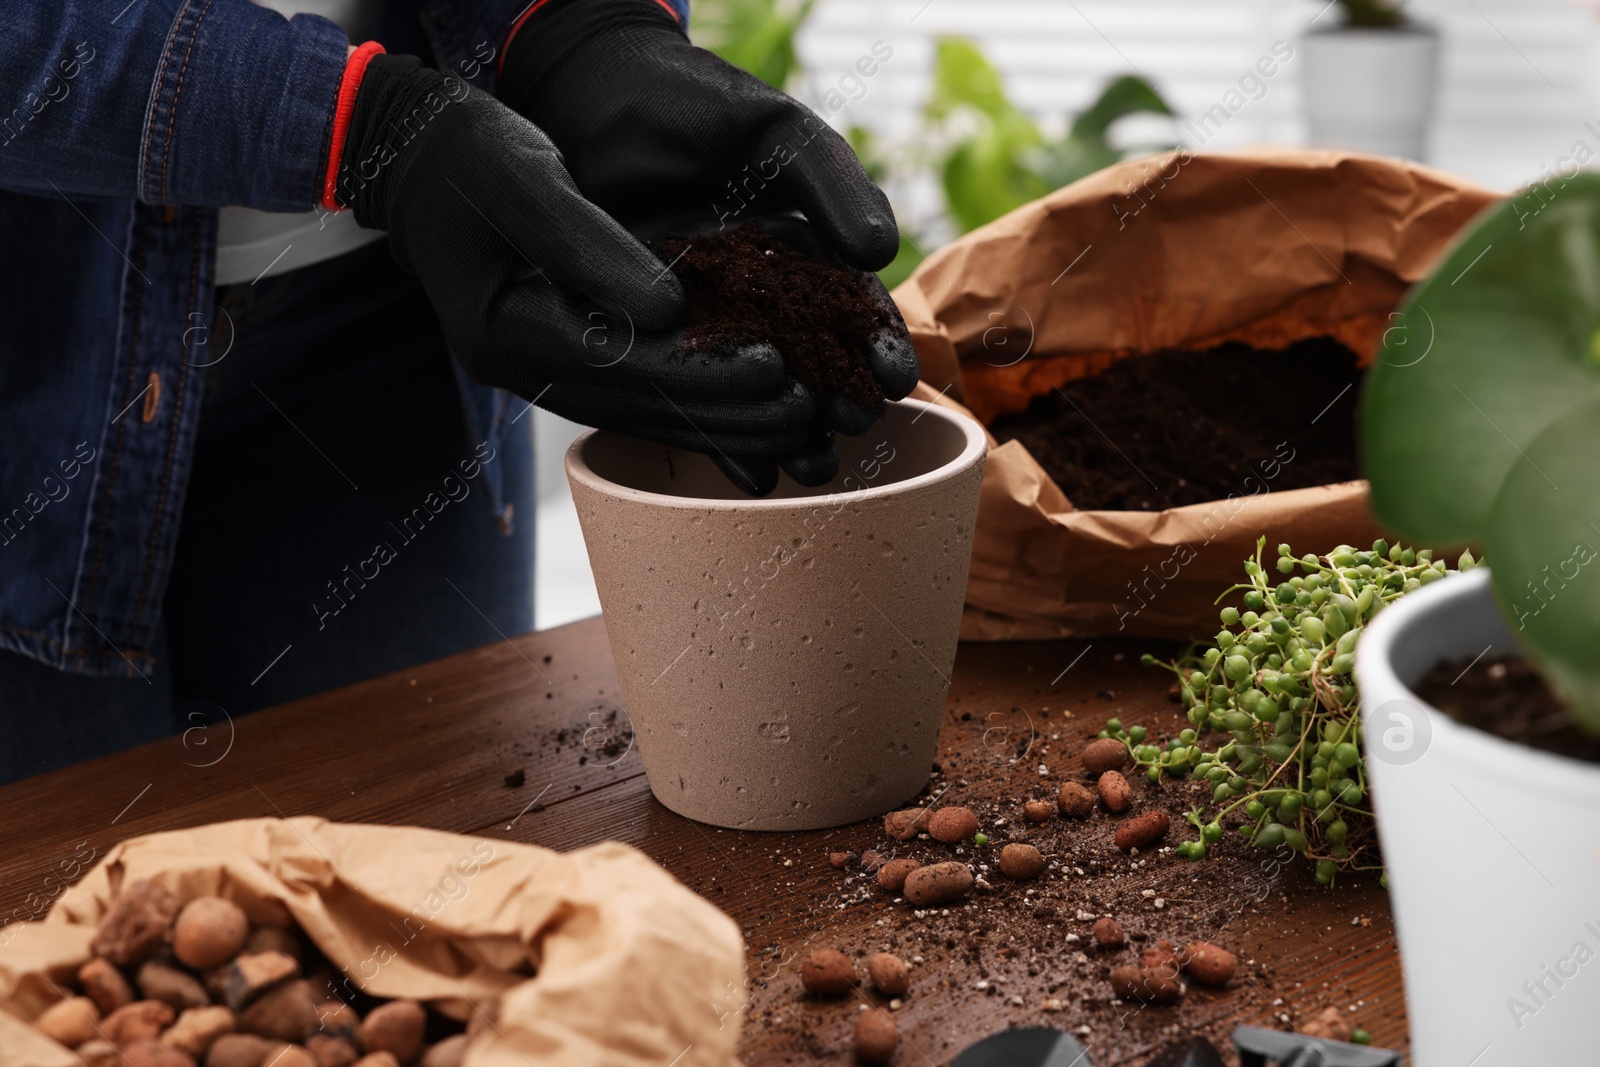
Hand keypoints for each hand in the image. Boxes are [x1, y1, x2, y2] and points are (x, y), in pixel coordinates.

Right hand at [333, 54, 816, 494]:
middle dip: (727, 411)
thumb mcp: (524, 180)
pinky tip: (754, 411)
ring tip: (798, 423)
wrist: (415, 164)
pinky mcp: (567, 358)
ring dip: (721, 423)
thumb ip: (589, 244)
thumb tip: (670, 307)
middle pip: (640, 403)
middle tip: (807, 412)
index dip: (700, 369)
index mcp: (505, 332)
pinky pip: (640, 395)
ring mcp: (543, 371)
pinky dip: (697, 406)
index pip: (618, 362)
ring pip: (645, 412)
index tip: (774, 367)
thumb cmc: (467, 156)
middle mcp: (524, 368)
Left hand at [499, 1, 918, 471]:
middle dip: (838, 401)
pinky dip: (721, 438)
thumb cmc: (691, 100)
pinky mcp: (648, 339)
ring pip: (756, 390)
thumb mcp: (776, 133)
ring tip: (811, 466)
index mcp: (799, 250)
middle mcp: (756, 293)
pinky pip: (691, 398)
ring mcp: (703, 320)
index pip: (851, 309)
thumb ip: (832, 183)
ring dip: (789, 433)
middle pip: (811, 363)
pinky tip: (751, 473)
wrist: (587, 91)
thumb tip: (880, 252)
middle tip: (853, 429)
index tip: (893, 379)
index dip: (877, 345)